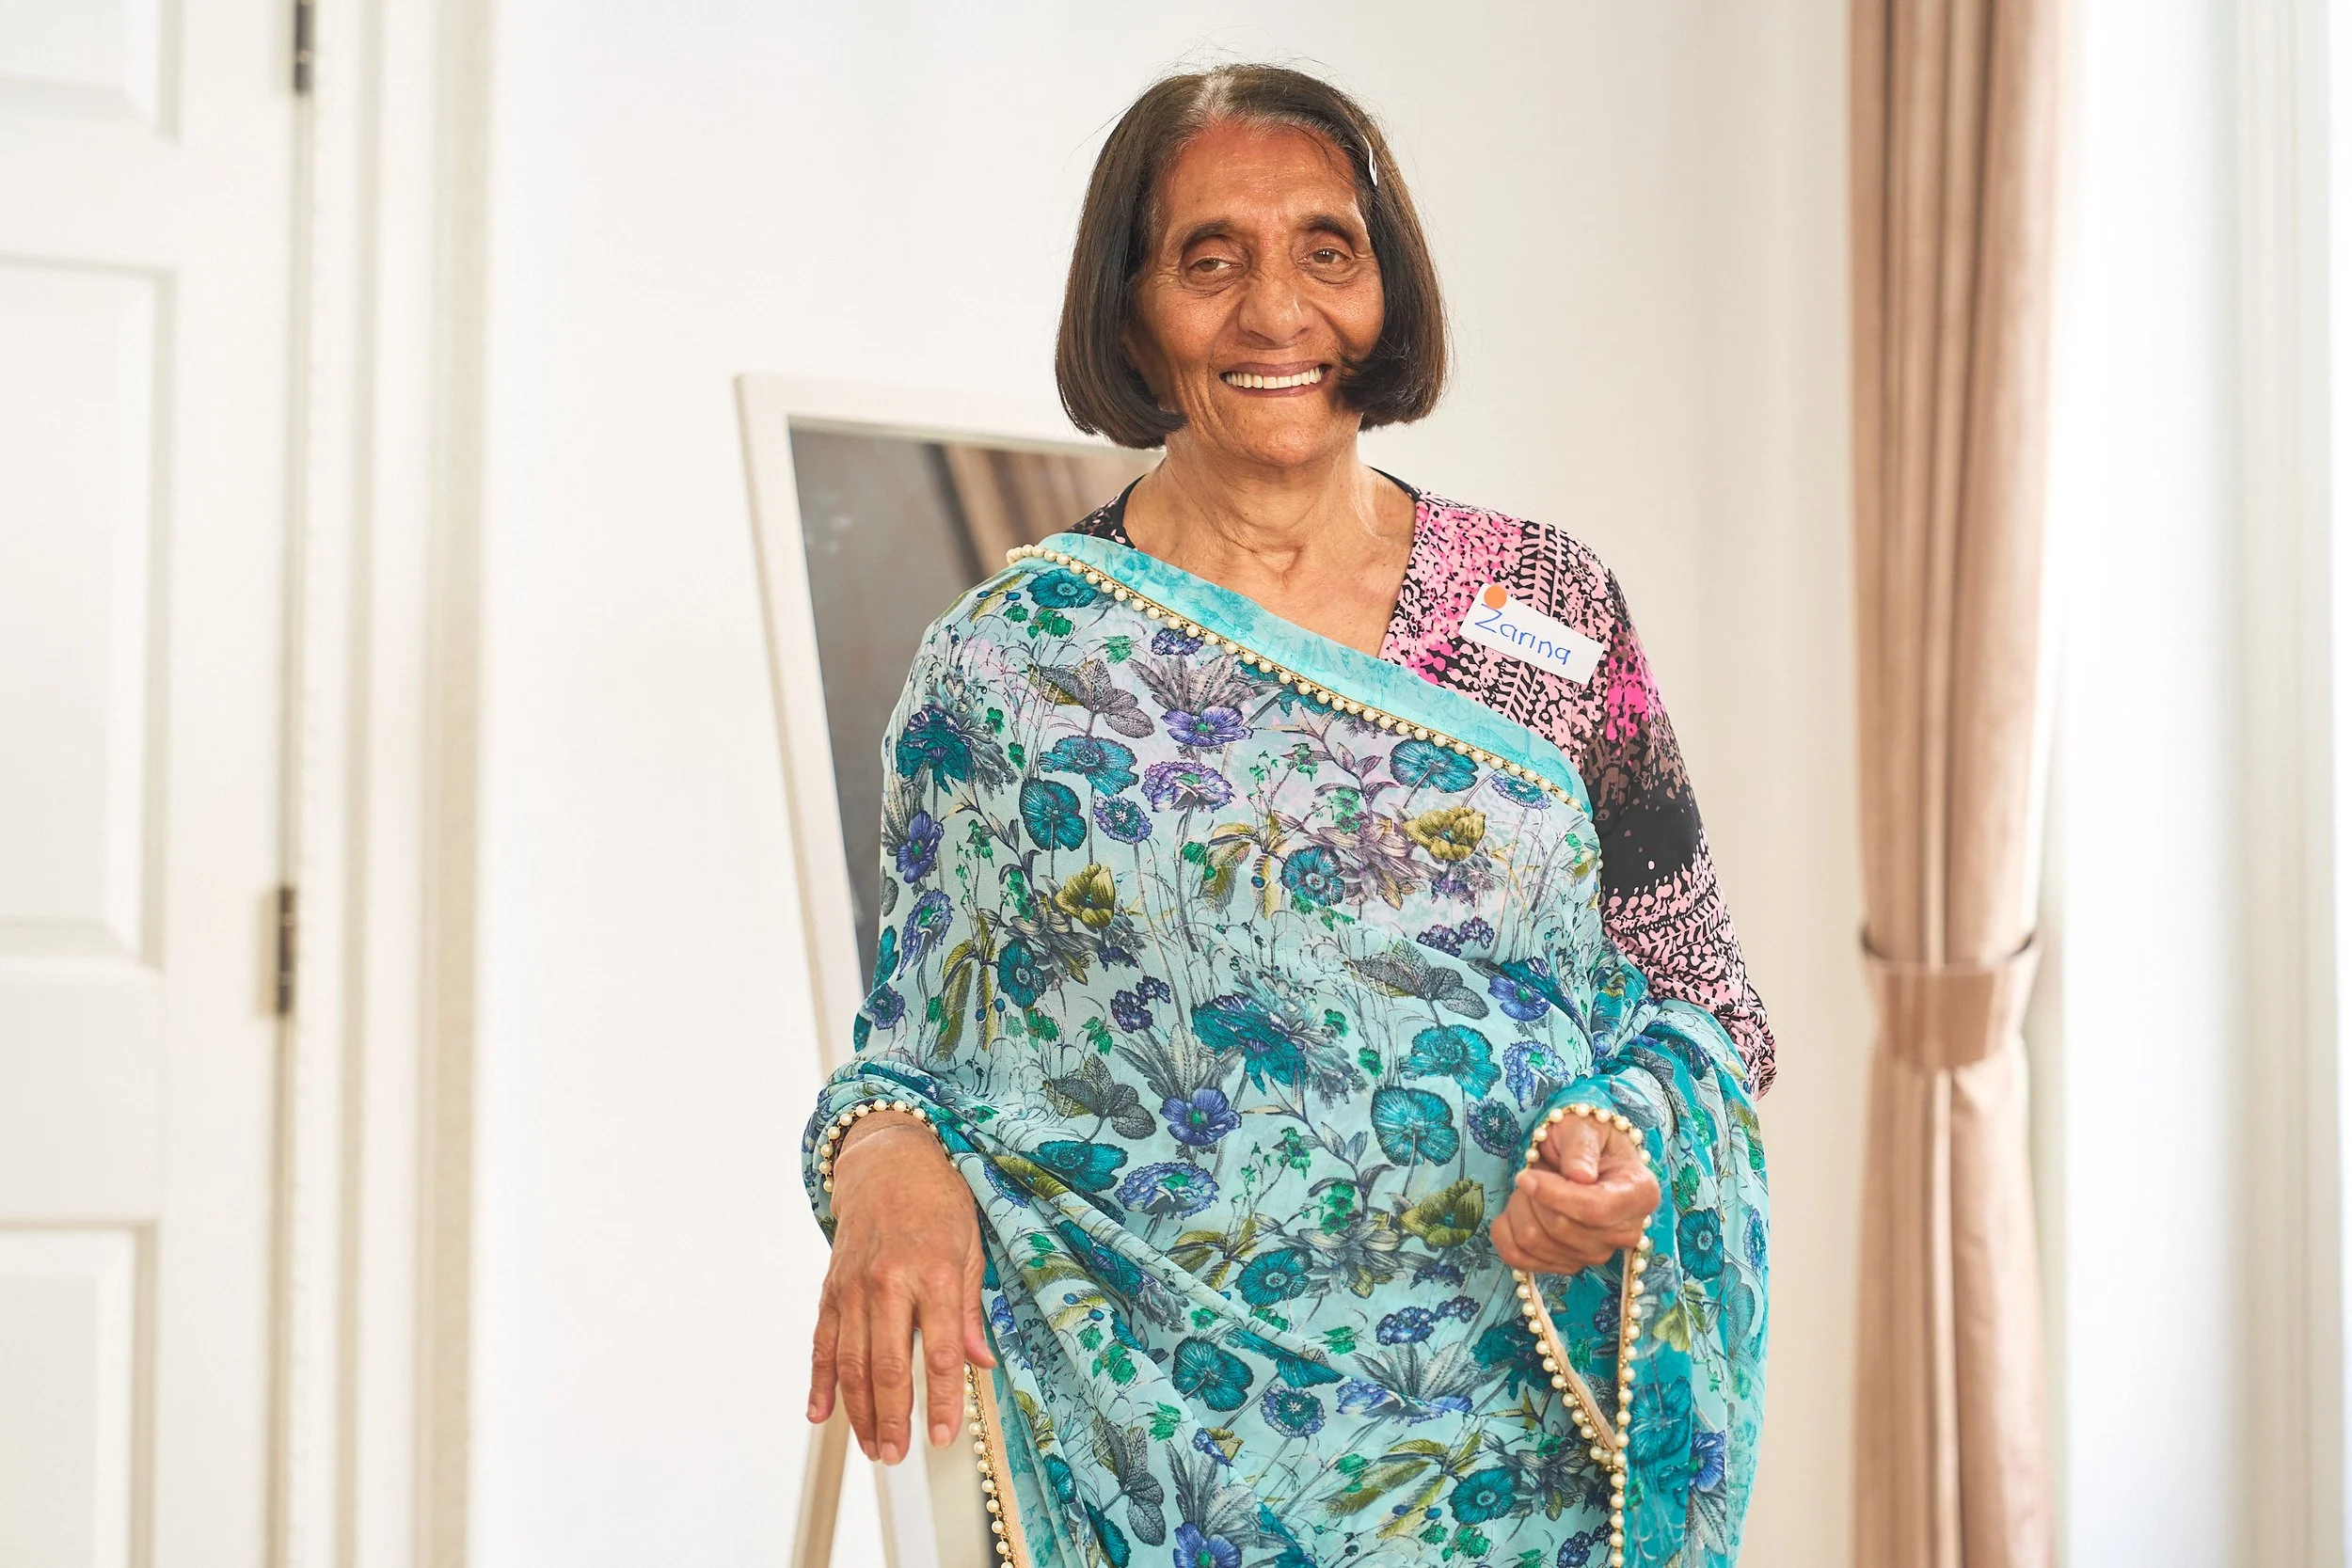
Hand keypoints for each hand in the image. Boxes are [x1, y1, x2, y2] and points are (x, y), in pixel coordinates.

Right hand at [808, 1113, 994, 1463]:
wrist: (888, 1159)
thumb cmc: (938, 1200)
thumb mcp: (971, 1247)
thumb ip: (971, 1310)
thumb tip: (982, 1362)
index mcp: (935, 1273)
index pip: (940, 1351)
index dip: (942, 1400)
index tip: (943, 1436)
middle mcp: (890, 1282)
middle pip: (889, 1365)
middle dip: (893, 1418)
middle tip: (898, 1454)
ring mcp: (854, 1287)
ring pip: (852, 1362)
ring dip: (859, 1411)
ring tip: (871, 1447)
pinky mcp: (832, 1288)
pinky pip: (823, 1342)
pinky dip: (820, 1380)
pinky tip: (820, 1413)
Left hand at [1491, 1112, 1659, 1274]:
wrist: (1580, 1157)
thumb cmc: (1586, 1137)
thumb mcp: (1583, 1127)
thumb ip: (1581, 1147)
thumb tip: (1580, 1175)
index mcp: (1639, 1195)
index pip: (1595, 1210)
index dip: (1554, 1196)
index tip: (1526, 1176)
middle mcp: (1625, 1232)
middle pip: (1562, 1229)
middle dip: (1533, 1197)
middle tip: (1530, 1173)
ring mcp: (1597, 1253)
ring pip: (1538, 1243)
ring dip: (1518, 1210)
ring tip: (1528, 1188)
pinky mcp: (1568, 1264)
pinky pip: (1521, 1259)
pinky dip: (1505, 1234)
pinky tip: (1513, 1211)